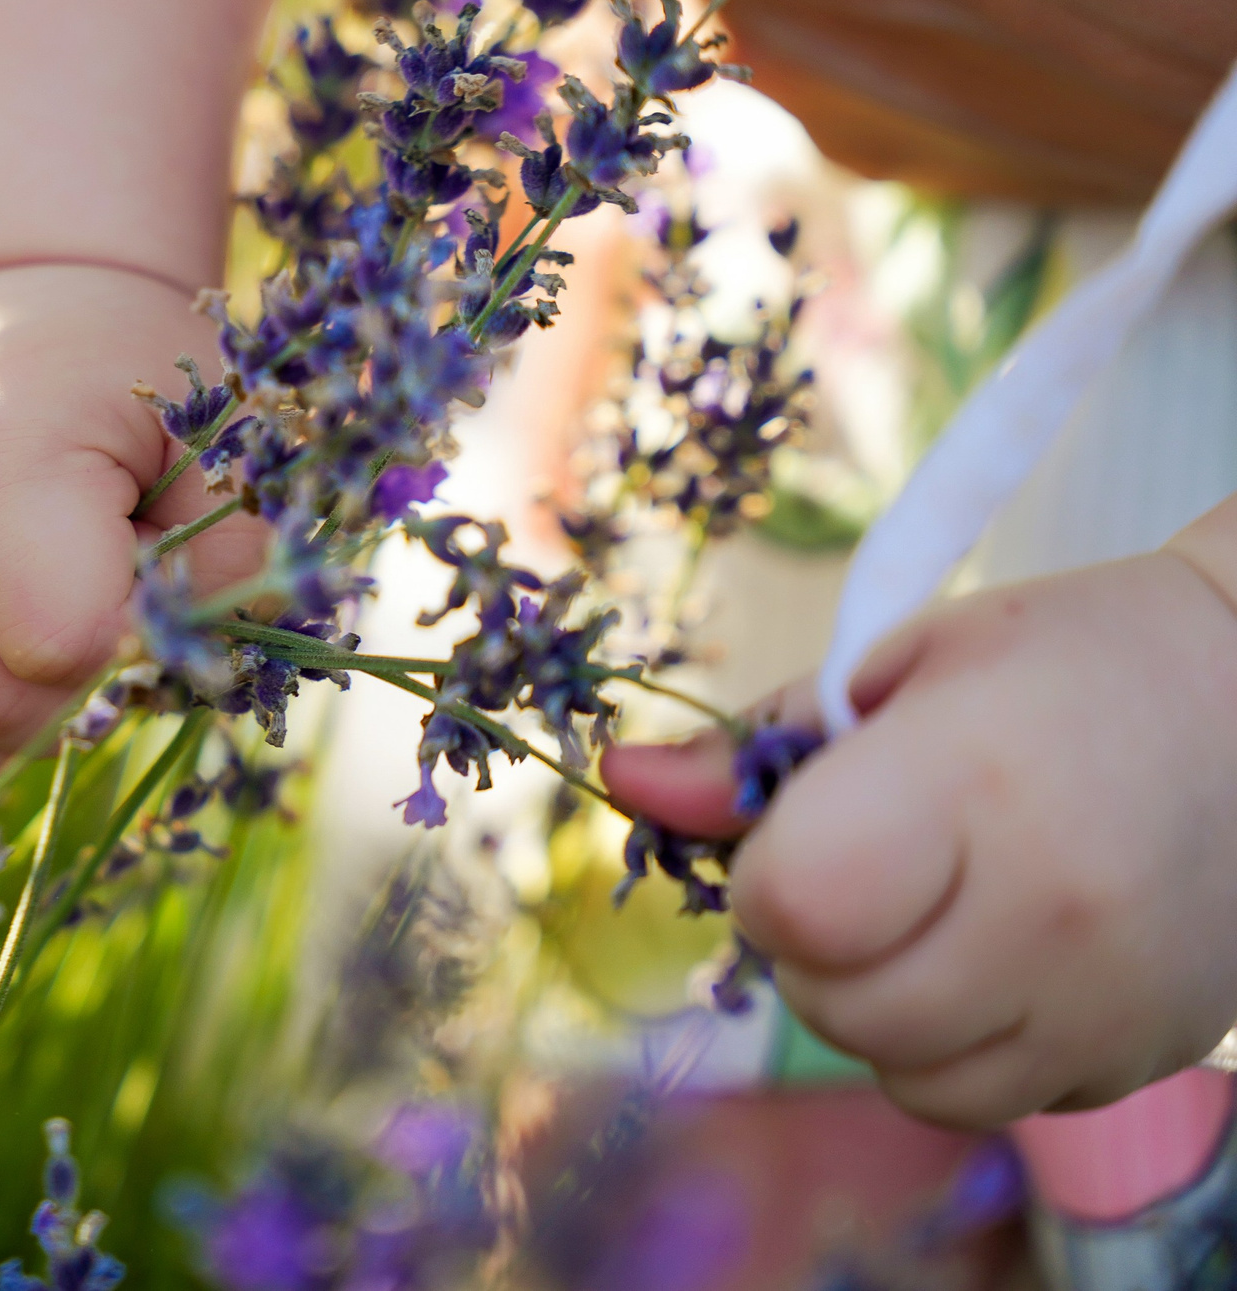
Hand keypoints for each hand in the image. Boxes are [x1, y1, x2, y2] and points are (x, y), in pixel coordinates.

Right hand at [0, 263, 265, 781]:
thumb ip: (231, 561)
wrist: (29, 315)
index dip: (124, 646)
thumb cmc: (135, 383)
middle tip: (103, 610)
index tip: (146, 583)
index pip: (53, 645)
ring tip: (50, 656)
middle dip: (69, 691)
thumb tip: (197, 667)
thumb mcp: (215, 443)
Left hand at [605, 547, 1236, 1129]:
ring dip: (876, 1005)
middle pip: (834, 1003)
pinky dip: (958, 1046)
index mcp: (975, 781)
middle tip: (869, 864)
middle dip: (812, 943)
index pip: (794, 904)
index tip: (803, 825)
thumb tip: (621, 780)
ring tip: (932, 909)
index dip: (767, 873)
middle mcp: (1050, 909)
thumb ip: (753, 747)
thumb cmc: (1064, 663)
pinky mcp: (1141, 1057)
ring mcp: (1106, 999)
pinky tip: (997, 958)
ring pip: (900, 1071)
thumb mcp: (898, 664)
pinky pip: (986, 1100)